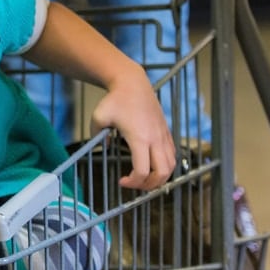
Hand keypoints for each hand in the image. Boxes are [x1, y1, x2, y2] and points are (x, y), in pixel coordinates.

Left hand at [90, 71, 177, 190]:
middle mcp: (155, 139)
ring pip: (171, 166)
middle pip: (162, 173)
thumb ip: (96, 135)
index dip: (133, 182)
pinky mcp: (167, 132)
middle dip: (150, 186)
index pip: (142, 170)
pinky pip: (173, 155)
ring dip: (160, 177)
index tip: (122, 181)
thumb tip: (106, 146)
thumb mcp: (98, 117)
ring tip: (145, 179)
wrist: (133, 83)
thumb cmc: (115, 99)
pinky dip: (166, 165)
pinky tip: (153, 165)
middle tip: (136, 185)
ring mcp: (163, 136)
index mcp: (139, 138)